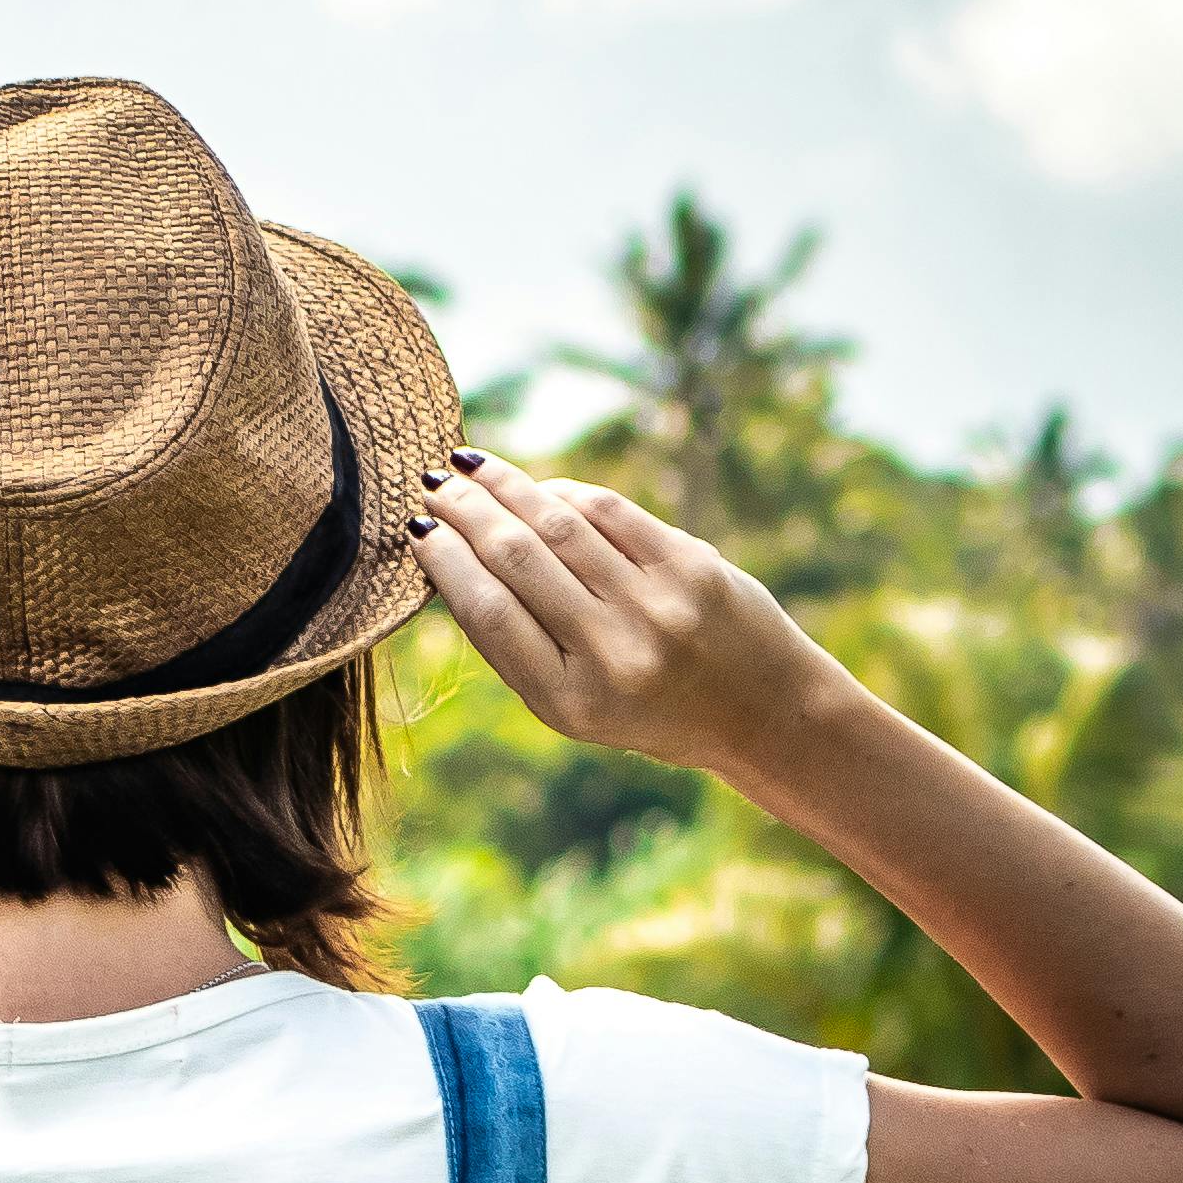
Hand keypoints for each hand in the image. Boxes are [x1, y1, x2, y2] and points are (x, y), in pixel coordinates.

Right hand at [414, 455, 854, 779]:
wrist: (765, 714)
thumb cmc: (655, 712)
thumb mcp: (578, 709)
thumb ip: (522, 647)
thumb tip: (454, 558)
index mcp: (569, 704)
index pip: (488, 613)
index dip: (446, 561)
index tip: (417, 528)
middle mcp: (612, 654)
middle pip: (517, 559)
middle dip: (467, 512)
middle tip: (434, 485)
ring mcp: (656, 606)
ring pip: (560, 524)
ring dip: (506, 487)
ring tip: (470, 468)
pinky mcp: (691, 566)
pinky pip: (610, 512)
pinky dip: (567, 493)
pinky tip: (540, 486)